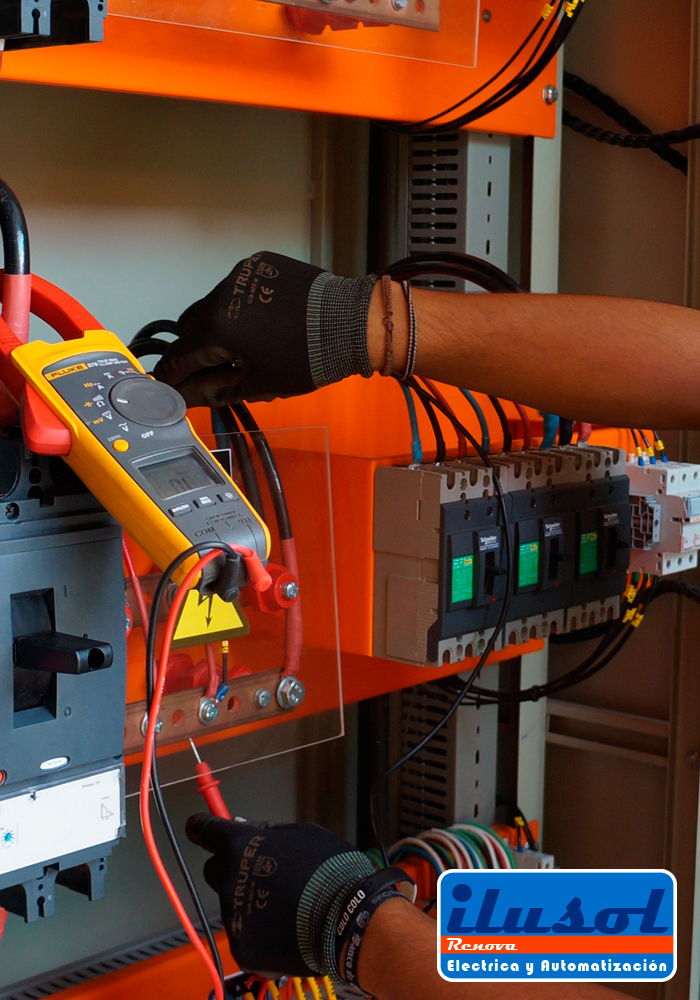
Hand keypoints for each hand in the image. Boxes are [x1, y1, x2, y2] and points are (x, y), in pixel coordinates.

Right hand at [154, 252, 377, 405]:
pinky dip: (239, 306)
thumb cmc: (306, 360)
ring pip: (213, 304)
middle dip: (194, 349)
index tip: (165, 386)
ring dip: (217, 325)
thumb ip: (214, 390)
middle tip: (204, 370)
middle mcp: (221, 293)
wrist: (350, 324)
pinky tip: (259, 323)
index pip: (181, 355)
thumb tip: (186, 397)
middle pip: (191, 326)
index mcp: (217, 327)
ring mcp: (240, 274)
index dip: (172, 375)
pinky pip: (237, 288)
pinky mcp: (259, 263)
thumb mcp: (258, 384)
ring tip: (240, 346)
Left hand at [186, 814, 410, 980]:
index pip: (204, 829)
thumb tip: (247, 828)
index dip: (201, 826)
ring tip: (286, 904)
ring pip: (232, 903)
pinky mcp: (242, 947)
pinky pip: (244, 932)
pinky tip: (285, 926)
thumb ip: (268, 831)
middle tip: (264, 874)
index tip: (198, 827)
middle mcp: (228, 880)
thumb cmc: (329, 869)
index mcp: (240, 846)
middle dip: (232, 868)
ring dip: (250, 900)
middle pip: (216, 869)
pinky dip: (259, 931)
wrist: (349, 919)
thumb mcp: (303, 833)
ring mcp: (233, 916)